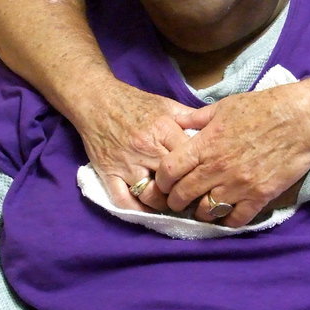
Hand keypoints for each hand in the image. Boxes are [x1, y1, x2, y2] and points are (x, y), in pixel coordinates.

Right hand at [75, 79, 196, 210]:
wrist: (96, 100)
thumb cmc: (134, 102)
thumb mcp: (165, 104)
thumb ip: (189, 119)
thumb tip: (213, 130)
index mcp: (162, 129)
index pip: (190, 158)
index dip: (200, 171)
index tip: (205, 178)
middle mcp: (145, 148)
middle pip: (173, 181)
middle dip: (185, 192)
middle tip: (192, 197)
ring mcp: (125, 163)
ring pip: (150, 195)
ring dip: (163, 204)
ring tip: (171, 204)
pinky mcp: (108, 173)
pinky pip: (123, 200)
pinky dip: (137, 210)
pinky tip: (148, 210)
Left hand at [153, 84, 309, 226]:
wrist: (301, 118)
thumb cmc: (263, 107)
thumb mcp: (224, 106)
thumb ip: (197, 118)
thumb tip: (176, 122)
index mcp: (206, 144)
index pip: (169, 171)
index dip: (161, 180)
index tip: (165, 183)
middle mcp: (217, 168)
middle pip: (183, 195)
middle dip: (176, 201)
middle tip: (178, 201)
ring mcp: (238, 185)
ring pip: (206, 212)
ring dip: (201, 212)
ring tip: (203, 207)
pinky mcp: (259, 196)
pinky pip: (236, 219)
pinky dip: (228, 220)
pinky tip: (227, 214)